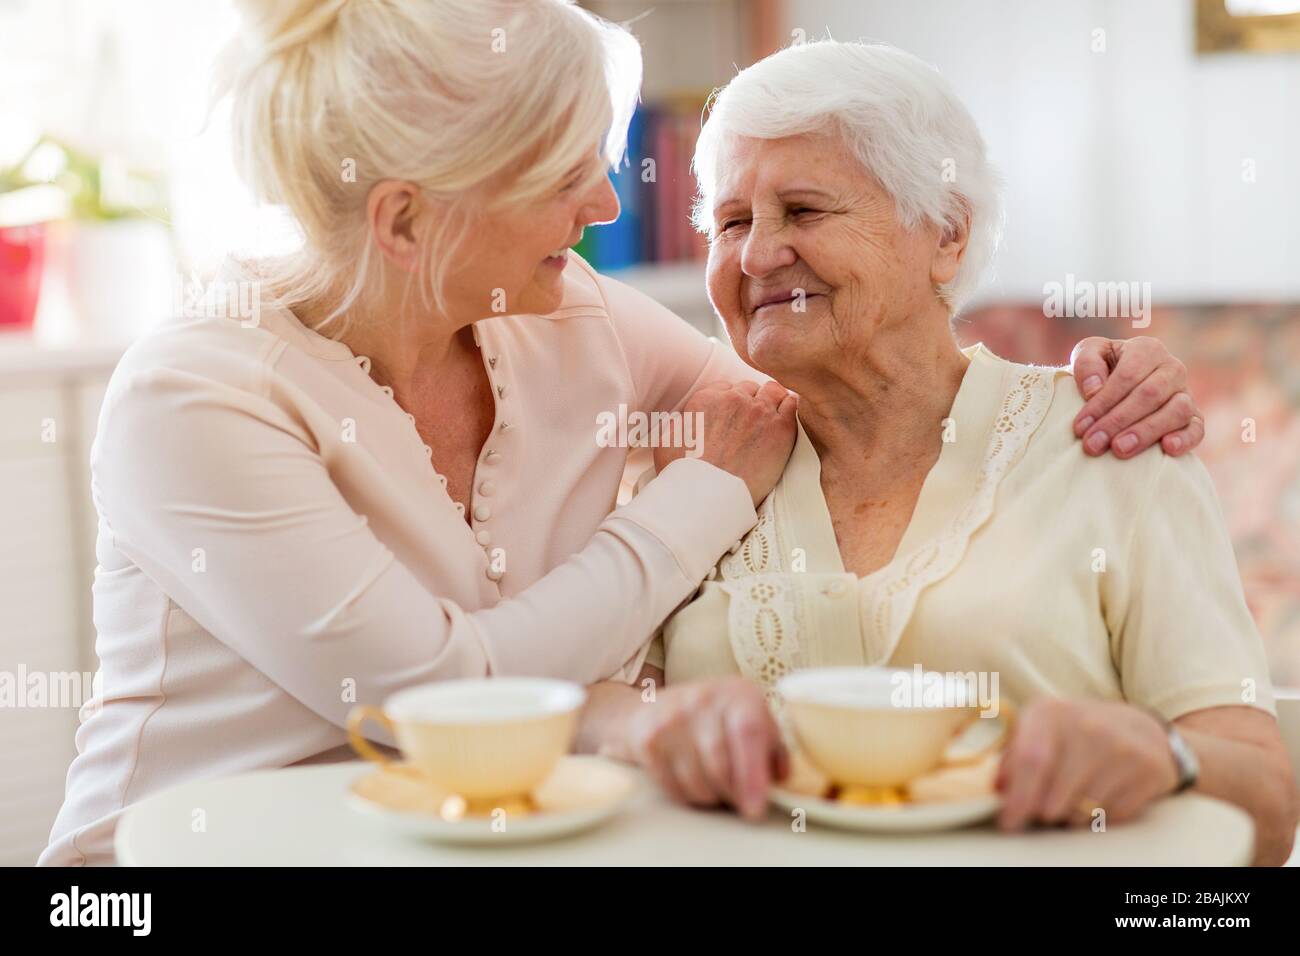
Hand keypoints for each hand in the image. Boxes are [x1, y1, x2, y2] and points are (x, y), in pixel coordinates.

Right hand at [624, 676, 787, 819]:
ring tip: (714, 786)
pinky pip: (673, 787)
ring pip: (697, 781)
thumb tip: (780, 780)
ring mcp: (671, 717)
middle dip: (733, 794)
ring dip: (710, 796)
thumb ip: (774, 750)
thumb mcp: (752, 722)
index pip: (748, 732)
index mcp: (739, 694)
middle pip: (721, 765)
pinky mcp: (647, 738)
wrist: (652, 708)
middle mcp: (704, 698)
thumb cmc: (716, 722)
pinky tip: (690, 781)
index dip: (753, 774)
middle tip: (738, 801)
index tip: (754, 809)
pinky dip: (686, 795)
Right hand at [654, 380, 796, 505]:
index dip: (729, 402)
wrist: (710, 497)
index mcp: (706, 399)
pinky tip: (786, 419)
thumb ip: (677, 424)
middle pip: (749, 388)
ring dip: (771, 400)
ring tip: (770, 417)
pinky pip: (792, 404)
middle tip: (750, 421)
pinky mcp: (781, 428)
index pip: (725, 387)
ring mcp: (760, 411)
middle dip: (749, 401)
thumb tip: (682, 420)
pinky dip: (789, 408)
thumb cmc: (685, 476)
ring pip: (772, 391)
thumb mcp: (666, 443)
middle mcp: (734, 399)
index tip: (731, 416)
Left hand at [996, 698, 1179, 830]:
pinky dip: (1100, 815)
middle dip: (1042, 813)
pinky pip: (1111, 816)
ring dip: (1071, 815)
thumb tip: (998, 789)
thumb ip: (1014, 757)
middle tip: (1044, 809)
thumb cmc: (1077, 734)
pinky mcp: (1149, 770)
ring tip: (1075, 795)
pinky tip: (1103, 794)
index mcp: (1050, 712)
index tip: (1009, 822)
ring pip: (1081, 811)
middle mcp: (1088, 725)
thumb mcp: (1040, 731)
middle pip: (1054, 795)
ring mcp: (1122, 748)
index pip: (1030, 761)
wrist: (1142, 729)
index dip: (1017, 798)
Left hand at [1069, 336, 1203, 457]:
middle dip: (1118, 421)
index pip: (1128, 375)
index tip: (1080, 426)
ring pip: (1176, 411)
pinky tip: (1167, 449)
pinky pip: (1197, 428)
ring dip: (1146, 432)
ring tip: (1119, 450)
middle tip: (1093, 444)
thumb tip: (1094, 388)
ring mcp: (1186, 393)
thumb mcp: (1088, 355)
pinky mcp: (1194, 418)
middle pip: (1150, 394)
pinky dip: (1185, 438)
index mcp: (1147, 349)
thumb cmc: (1102, 370)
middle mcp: (1172, 368)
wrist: (1120, 388)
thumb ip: (1087, 363)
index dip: (1103, 402)